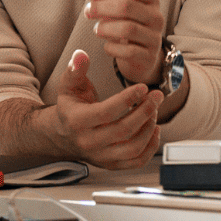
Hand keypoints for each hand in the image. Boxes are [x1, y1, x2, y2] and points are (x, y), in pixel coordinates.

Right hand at [40, 49, 160, 168]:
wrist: (63, 135)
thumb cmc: (70, 107)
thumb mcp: (69, 85)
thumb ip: (75, 69)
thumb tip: (81, 55)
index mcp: (77, 121)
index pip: (107, 112)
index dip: (128, 99)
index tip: (143, 87)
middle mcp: (88, 142)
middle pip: (123, 130)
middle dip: (145, 111)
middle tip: (156, 96)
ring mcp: (100, 156)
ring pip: (132, 148)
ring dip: (149, 128)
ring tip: (155, 110)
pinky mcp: (111, 164)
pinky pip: (136, 161)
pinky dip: (150, 147)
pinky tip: (154, 129)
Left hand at [82, 0, 164, 86]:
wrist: (141, 55)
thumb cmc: (126, 23)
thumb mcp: (117, 3)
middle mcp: (156, 16)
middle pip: (126, 5)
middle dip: (101, 7)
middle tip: (87, 11)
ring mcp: (155, 37)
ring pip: (128, 29)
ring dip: (105, 28)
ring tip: (97, 29)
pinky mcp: (149, 56)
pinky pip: (128, 51)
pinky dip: (112, 48)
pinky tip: (107, 46)